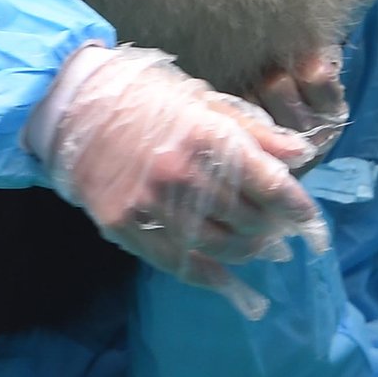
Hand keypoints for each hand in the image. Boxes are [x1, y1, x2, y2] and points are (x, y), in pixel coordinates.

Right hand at [26, 45, 330, 318]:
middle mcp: (183, 174)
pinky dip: (209, 276)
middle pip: (251, 221)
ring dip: (247, 252)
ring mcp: (152, 203)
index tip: (307, 218)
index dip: (298, 208)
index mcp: (207, 138)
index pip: (273, 187)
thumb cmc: (140, 96)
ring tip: (256, 248)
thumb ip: (252, 130)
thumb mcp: (200, 99)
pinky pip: (178, 262)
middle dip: (272, 229)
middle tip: (277, 230)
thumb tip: (301, 155)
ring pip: (221, 246)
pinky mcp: (124, 224)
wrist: (70, 104)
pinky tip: (226, 279)